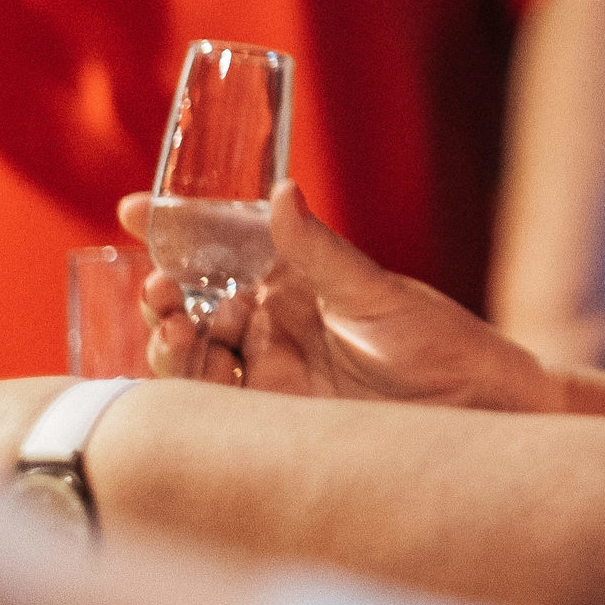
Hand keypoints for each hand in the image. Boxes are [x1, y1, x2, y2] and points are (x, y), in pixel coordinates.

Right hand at [124, 182, 556, 413]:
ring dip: (170, 339)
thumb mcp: (374, 291)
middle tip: (158, 288)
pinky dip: (190, 385)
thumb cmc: (435, 338)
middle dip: (163, 292)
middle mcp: (273, 319)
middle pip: (195, 302)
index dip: (178, 229)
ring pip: (195, 350)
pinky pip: (213, 400)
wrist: (469, 409)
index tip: (134, 209)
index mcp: (296, 276)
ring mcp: (268, 367)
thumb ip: (320, 251)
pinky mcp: (272, 413)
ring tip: (172, 329)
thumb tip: (281, 191)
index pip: (225, 246)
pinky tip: (188, 370)